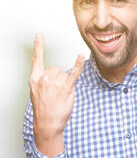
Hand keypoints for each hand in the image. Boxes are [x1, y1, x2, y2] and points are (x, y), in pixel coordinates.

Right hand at [29, 34, 84, 157]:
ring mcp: (55, 83)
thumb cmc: (44, 108)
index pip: (37, 59)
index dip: (38, 46)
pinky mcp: (66, 87)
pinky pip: (73, 73)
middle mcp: (44, 78)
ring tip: (60, 96)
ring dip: (66, 83)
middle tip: (55, 93)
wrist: (47, 123)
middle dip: (59, 79)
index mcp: (35, 78)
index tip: (39, 35)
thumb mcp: (37, 92)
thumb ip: (42, 80)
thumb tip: (49, 70)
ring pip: (65, 74)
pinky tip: (80, 57)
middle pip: (57, 68)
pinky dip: (78, 65)